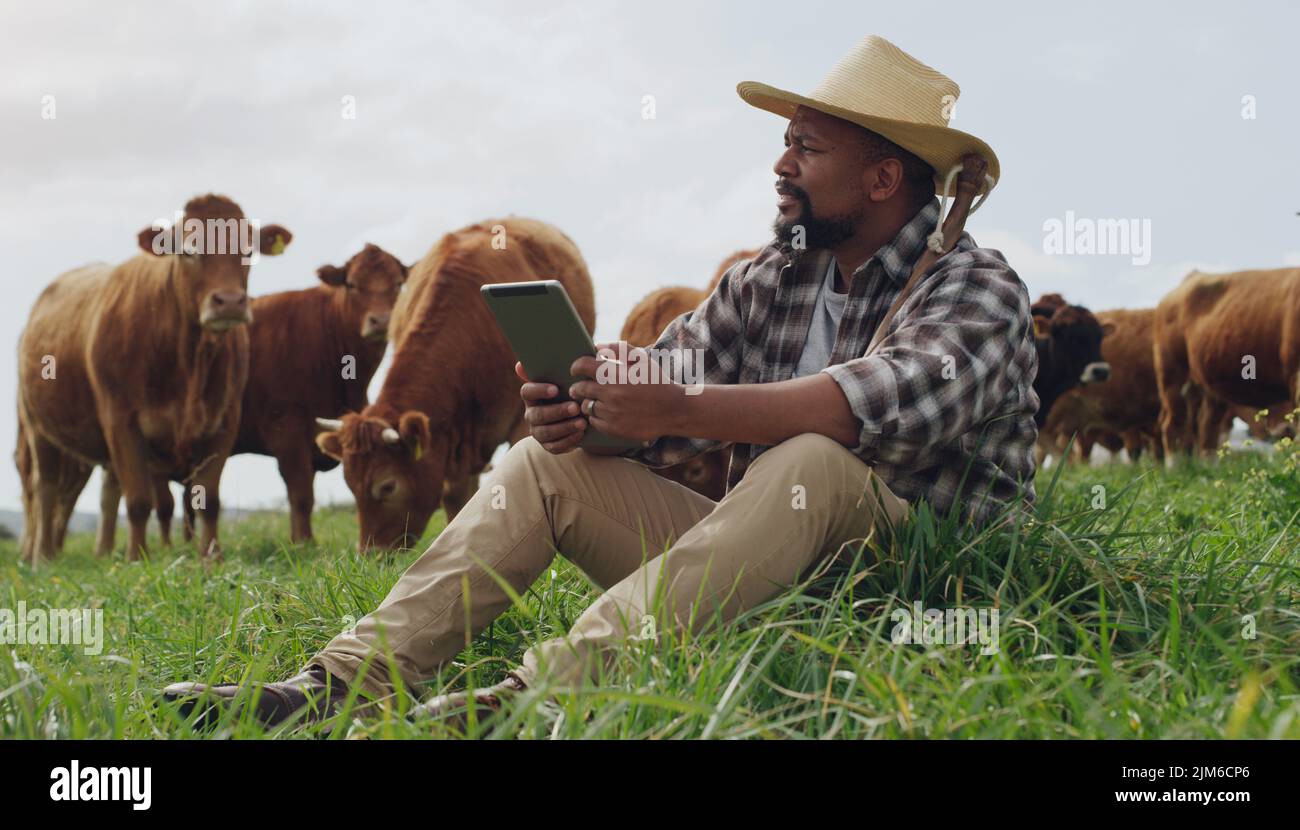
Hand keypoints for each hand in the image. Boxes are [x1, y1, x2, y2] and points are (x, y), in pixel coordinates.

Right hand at [516, 361, 586, 453]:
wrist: (577, 415)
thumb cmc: (569, 391)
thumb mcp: (564, 378)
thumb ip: (554, 367)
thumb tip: (527, 361)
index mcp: (532, 395)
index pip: (527, 391)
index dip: (539, 390)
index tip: (556, 389)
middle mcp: (531, 413)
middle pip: (537, 414)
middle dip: (557, 411)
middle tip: (575, 407)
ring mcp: (538, 431)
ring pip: (545, 432)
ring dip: (564, 427)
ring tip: (582, 422)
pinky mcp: (548, 445)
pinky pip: (555, 446)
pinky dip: (568, 440)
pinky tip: (580, 434)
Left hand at [567, 342, 681, 443]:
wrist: (674, 410)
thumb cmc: (657, 381)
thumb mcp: (641, 359)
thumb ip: (618, 349)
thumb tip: (596, 347)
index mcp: (615, 373)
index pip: (582, 366)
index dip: (576, 367)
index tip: (575, 370)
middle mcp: (610, 393)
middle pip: (580, 388)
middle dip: (578, 387)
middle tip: (579, 388)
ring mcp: (611, 413)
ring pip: (586, 406)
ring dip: (588, 402)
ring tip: (594, 401)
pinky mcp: (614, 429)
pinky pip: (594, 422)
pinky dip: (596, 417)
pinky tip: (604, 413)